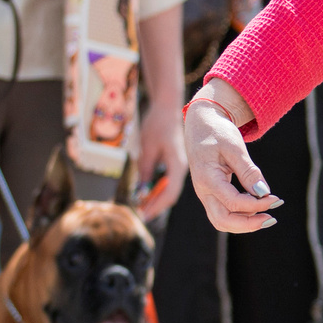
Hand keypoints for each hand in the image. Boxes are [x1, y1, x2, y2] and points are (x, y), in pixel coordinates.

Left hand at [134, 99, 185, 221]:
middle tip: (141, 215)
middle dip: (156, 206)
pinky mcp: (174, 162)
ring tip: (142, 207)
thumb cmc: (157, 124)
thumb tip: (141, 192)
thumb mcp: (147, 147)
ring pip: (170, 189)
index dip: (157, 206)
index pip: (170, 193)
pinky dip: (158, 189)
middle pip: (171, 194)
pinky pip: (168, 181)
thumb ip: (145, 170)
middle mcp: (181, 167)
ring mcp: (178, 165)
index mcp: (177, 164)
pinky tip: (148, 193)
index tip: (145, 215)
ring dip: (157, 199)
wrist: (167, 108)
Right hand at [183, 78, 281, 232]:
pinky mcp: (211, 194)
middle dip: (248, 225)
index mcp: (207, 179)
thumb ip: (248, 171)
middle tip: (271, 219)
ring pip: (221, 221)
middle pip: (223, 221)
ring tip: (267, 216)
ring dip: (244, 223)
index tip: (275, 199)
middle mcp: (203, 191)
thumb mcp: (235, 147)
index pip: (233, 203)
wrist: (201, 124)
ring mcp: (205, 194)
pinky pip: (223, 213)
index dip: (256, 205)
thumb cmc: (218, 132)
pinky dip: (240, 215)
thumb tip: (263, 193)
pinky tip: (257, 207)